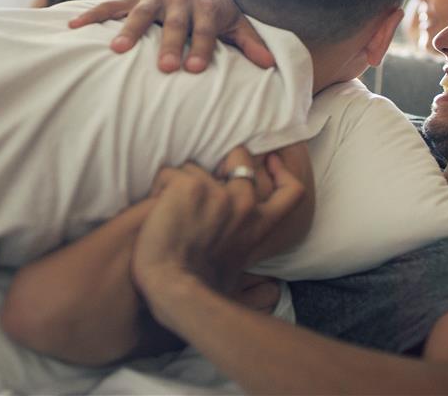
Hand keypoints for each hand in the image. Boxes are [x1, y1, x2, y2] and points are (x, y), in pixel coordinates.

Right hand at [67, 0, 275, 72]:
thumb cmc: (215, 4)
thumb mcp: (235, 19)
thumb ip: (250, 41)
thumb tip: (269, 64)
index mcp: (205, 5)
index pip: (205, 29)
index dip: (202, 47)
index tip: (196, 69)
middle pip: (175, 23)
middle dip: (170, 44)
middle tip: (165, 68)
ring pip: (141, 13)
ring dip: (130, 31)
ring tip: (119, 51)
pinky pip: (110, 6)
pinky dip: (92, 15)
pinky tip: (74, 28)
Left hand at [131, 147, 303, 321]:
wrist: (173, 288)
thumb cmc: (198, 288)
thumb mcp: (238, 268)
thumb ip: (243, 246)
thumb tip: (265, 282)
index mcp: (257, 225)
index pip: (291, 191)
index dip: (282, 171)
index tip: (269, 162)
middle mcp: (245, 204)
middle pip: (239, 158)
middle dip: (218, 163)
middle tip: (196, 189)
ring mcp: (218, 193)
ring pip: (194, 167)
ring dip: (179, 184)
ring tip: (168, 215)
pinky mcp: (189, 186)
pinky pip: (168, 173)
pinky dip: (158, 189)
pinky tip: (155, 213)